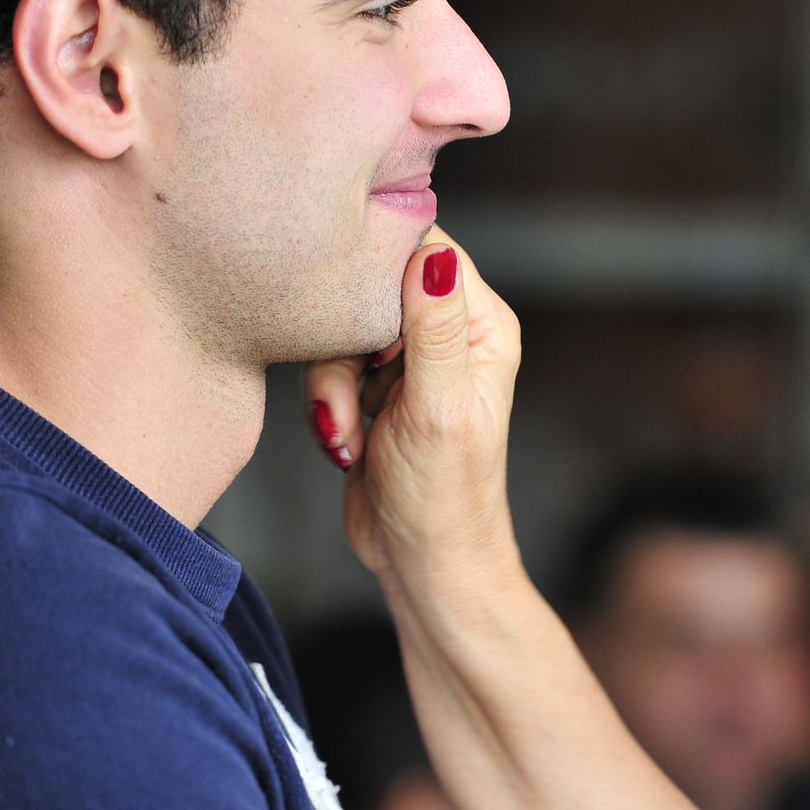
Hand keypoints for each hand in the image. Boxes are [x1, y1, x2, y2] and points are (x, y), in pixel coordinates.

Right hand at [302, 229, 523, 591]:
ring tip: (352, 437)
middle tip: (355, 401)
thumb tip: (430, 253)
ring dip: (332, 388)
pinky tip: (347, 445)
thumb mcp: (439, 409)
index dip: (377, 270)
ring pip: (340, 330)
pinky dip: (327, 406)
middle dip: (345, 346)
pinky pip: (326, 367)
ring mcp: (409, 361)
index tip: (355, 317)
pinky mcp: (373, 388)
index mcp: (482, 325)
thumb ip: (433, 329)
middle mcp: (450, 332)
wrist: (424, 562)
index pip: (425, 246)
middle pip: (370, 287)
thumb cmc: (445, 498)